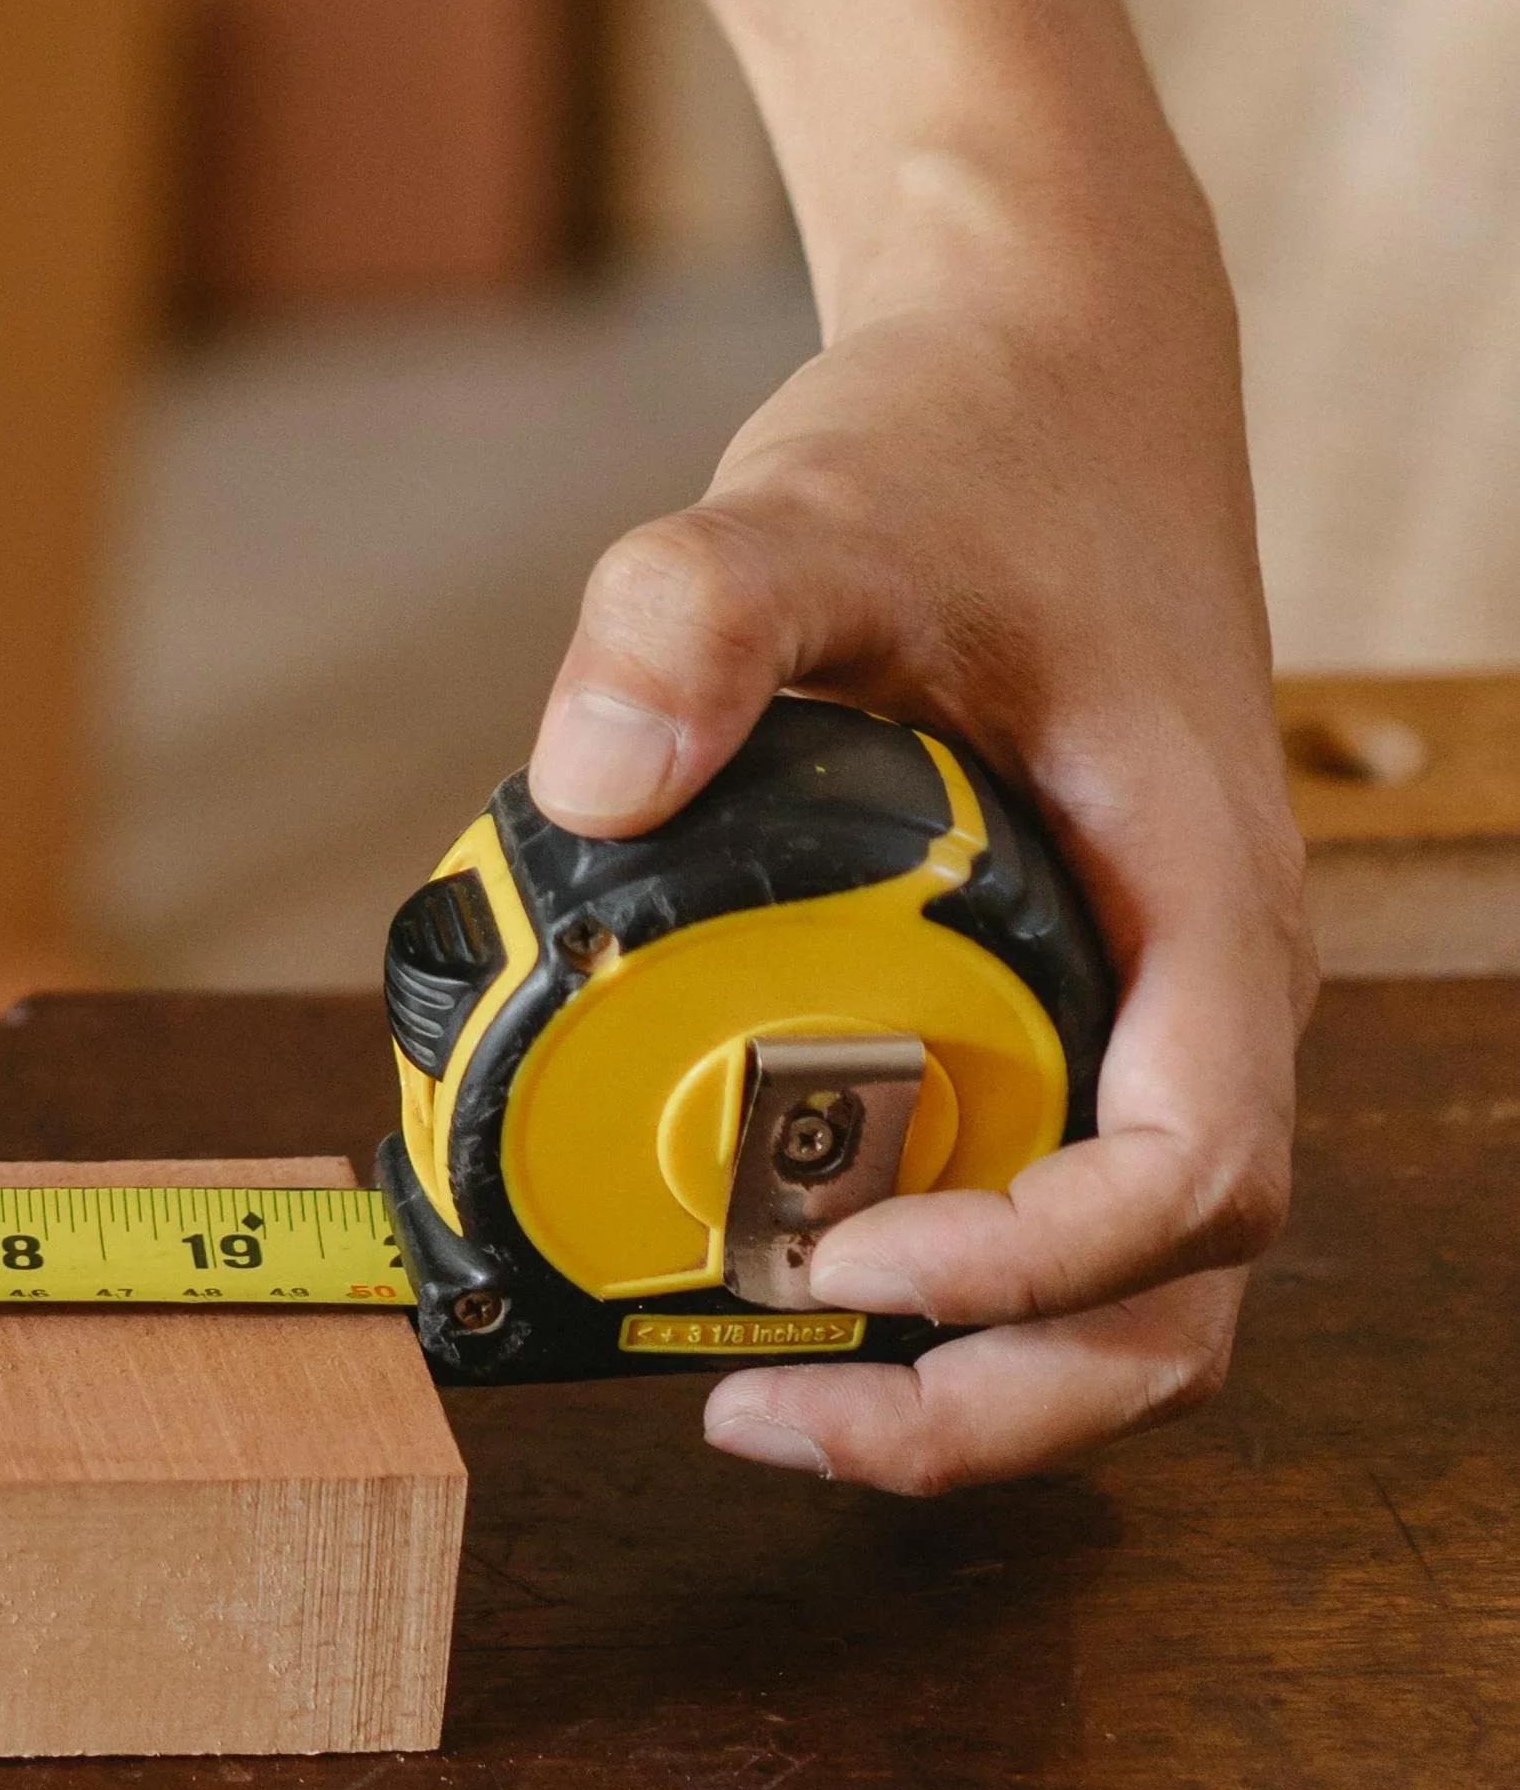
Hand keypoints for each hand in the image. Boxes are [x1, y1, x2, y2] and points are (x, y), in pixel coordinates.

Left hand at [527, 204, 1313, 1492]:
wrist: (1055, 376)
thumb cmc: (980, 448)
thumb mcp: (822, 503)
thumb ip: (701, 611)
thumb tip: (582, 778)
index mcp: (1207, 902)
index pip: (1193, 1174)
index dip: (1036, 1269)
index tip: (846, 1264)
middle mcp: (1206, 992)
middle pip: (1171, 1303)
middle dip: (992, 1403)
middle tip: (769, 1414)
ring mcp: (1150, 1013)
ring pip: (1123, 1294)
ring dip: (969, 1383)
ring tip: (762, 1393)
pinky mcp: (1076, 1008)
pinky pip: (1045, 1208)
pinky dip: (940, 1296)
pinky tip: (779, 1276)